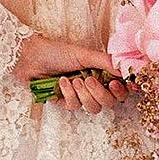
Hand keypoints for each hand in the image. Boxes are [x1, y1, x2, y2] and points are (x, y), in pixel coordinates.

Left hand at [11, 32, 136, 113]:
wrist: (30, 57)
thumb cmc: (56, 52)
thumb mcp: (84, 54)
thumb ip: (106, 62)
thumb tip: (128, 68)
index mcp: (100, 73)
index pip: (120, 88)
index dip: (124, 90)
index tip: (121, 84)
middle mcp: (93, 86)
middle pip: (110, 102)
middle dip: (101, 93)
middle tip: (90, 80)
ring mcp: (79, 96)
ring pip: (94, 108)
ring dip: (84, 94)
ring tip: (74, 80)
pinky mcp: (65, 103)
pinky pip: (75, 107)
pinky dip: (69, 94)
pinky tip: (62, 82)